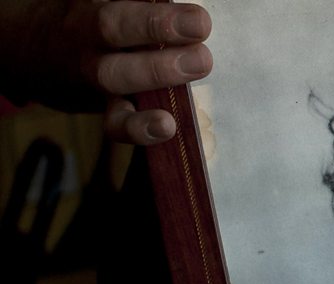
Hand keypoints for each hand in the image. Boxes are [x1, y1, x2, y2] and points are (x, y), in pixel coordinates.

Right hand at [3, 0, 211, 143]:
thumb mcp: (112, 4)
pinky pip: (114, 122)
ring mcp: (93, 71)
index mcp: (93, 1)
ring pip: (113, 74)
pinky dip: (139, 127)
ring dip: (157, 71)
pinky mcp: (103, 107)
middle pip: (112, 25)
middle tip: (200, 25)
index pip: (114, 0)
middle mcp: (88, 32)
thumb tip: (187, 12)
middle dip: (156, 25)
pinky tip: (166, 125)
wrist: (40, 53)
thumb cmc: (99, 22)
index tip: (186, 7)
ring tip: (199, 64)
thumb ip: (147, 7)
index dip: (149, 5)